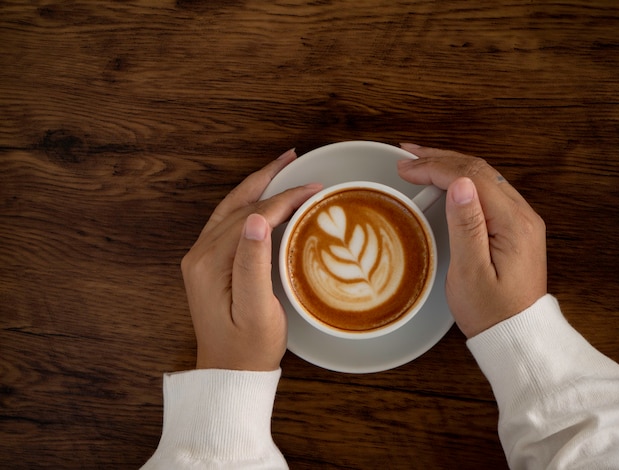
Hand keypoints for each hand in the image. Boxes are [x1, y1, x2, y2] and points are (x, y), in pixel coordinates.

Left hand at [181, 149, 321, 369]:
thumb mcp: (256, 310)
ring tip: (280, 168)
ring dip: (256, 186)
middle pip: (237, 204)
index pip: (253, 216)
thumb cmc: (249, 347)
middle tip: (293, 157)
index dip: (285, 199)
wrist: (228, 372)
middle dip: (267, 178)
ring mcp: (201, 258)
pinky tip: (263, 200)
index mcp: (211, 263)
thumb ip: (253, 264)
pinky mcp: (209, 264)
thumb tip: (255, 219)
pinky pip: (228, 222)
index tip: (314, 189)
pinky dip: (248, 204)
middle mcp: (200, 254)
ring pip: (230, 208)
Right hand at [398, 144, 546, 337]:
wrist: (517, 335)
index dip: (435, 167)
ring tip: (420, 159)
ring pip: (482, 176)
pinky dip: (460, 179)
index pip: (471, 176)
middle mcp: (521, 214)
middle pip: (479, 169)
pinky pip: (485, 190)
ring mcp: (519, 219)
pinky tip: (443, 179)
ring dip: (450, 164)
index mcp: (512, 222)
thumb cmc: (490, 311)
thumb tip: (460, 184)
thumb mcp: (471, 272)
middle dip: (440, 158)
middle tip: (407, 155)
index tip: (405, 168)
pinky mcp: (512, 227)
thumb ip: (466, 226)